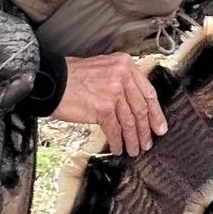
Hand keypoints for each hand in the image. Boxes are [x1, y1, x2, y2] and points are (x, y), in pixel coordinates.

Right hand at [49, 52, 166, 156]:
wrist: (52, 81)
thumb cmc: (73, 76)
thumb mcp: (104, 68)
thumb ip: (122, 81)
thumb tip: (135, 103)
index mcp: (125, 64)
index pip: (148, 91)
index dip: (155, 112)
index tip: (160, 126)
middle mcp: (122, 76)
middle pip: (141, 108)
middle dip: (146, 129)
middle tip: (148, 141)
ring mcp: (113, 92)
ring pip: (130, 121)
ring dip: (133, 139)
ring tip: (134, 149)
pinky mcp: (103, 108)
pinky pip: (115, 129)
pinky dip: (118, 141)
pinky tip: (118, 147)